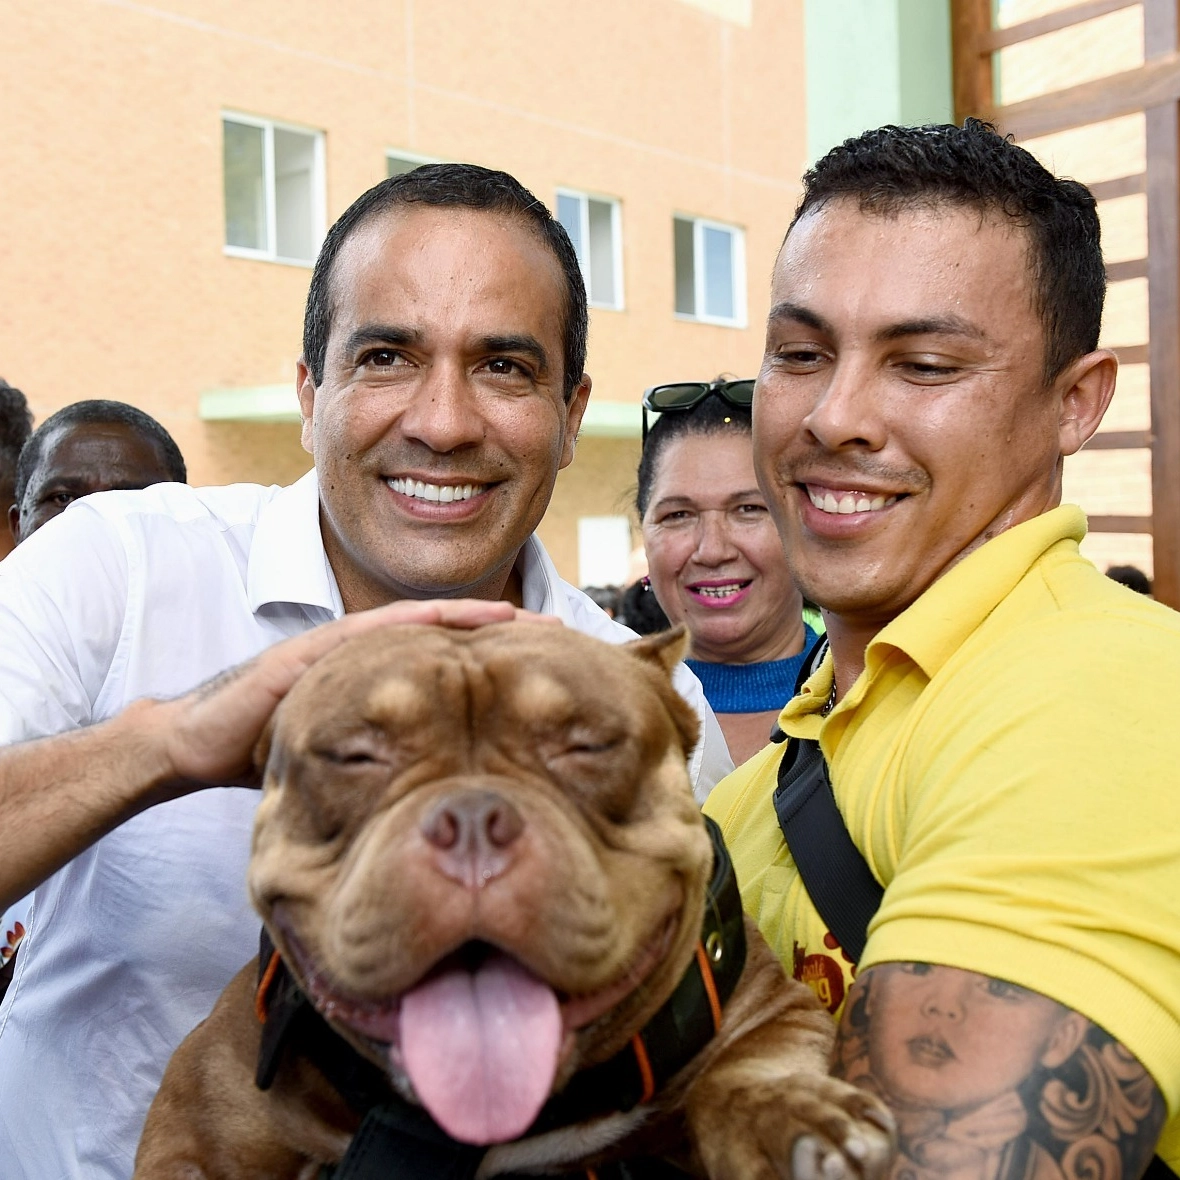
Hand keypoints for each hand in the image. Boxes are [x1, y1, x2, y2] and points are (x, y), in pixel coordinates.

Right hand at [153, 599, 531, 790]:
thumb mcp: (348, 761)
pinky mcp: (310, 652)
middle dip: (507, 632)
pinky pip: (370, 631)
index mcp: (378, 681)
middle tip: (563, 630)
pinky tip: (453, 618)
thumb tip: (442, 808)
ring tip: (524, 620)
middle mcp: (365, 657)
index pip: (452, 662)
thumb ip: (390, 765)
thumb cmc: (270, 751)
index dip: (502, 658)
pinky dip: (415, 622)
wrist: (198, 743)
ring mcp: (337, 648)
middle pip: (449, 636)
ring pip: (419, 624)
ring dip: (473, 619)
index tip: (557, 663)